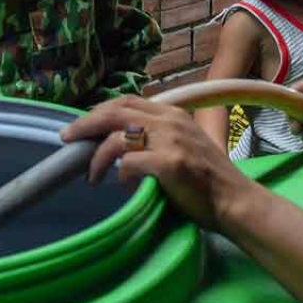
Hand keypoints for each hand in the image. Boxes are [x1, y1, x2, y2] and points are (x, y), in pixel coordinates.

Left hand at [61, 95, 258, 230]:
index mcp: (173, 113)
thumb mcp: (184, 144)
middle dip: (85, 125)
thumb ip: (156, 137)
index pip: (127, 101)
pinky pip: (129, 163)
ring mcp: (171, 140)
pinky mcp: (170, 163)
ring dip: (97, 158)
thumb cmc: (208, 180)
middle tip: (67, 139)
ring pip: (116, 138)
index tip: (82, 126)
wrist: (235, 201)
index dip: (99, 111)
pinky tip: (121, 185)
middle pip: (115, 112)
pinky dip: (118, 174)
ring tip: (92, 177)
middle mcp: (171, 121)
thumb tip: (118, 142)